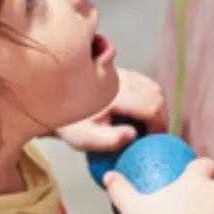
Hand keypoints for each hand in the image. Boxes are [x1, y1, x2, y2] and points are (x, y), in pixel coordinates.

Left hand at [55, 67, 169, 153]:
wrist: (52, 103)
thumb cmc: (70, 124)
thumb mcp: (85, 138)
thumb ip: (110, 140)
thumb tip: (132, 134)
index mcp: (114, 93)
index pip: (152, 107)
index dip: (160, 127)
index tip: (155, 142)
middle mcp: (120, 78)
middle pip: (156, 94)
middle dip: (161, 117)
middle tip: (155, 136)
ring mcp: (121, 71)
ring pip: (152, 87)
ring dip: (157, 107)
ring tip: (149, 127)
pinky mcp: (120, 71)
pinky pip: (144, 83)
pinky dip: (149, 99)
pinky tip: (140, 115)